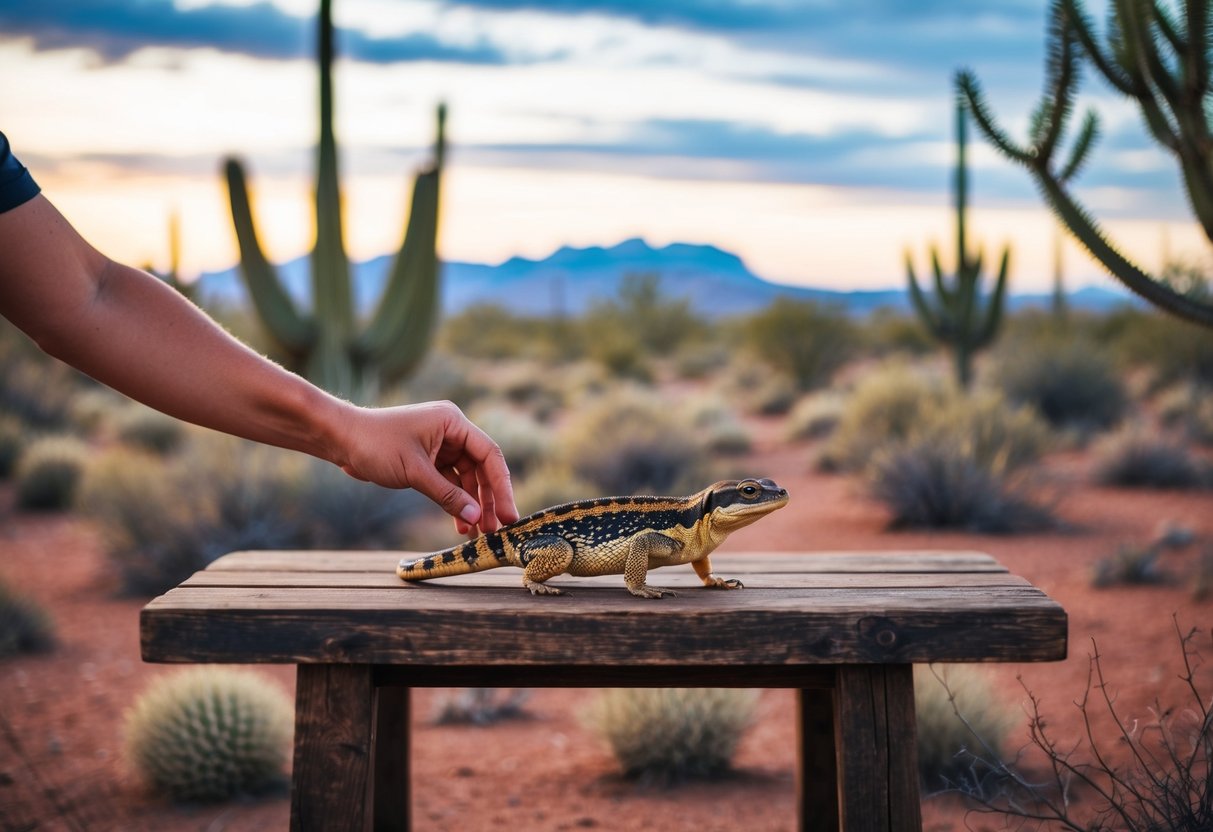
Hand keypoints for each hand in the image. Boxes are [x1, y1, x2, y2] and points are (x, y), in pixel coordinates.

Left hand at [333, 400, 518, 534]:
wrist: (341, 439)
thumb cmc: (375, 445)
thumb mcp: (415, 472)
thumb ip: (447, 495)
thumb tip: (477, 517)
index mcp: (453, 423)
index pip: (489, 455)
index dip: (502, 486)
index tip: (509, 514)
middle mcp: (451, 432)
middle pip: (481, 468)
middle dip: (488, 499)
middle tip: (496, 529)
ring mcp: (441, 445)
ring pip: (467, 478)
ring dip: (472, 504)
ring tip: (478, 533)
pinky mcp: (429, 459)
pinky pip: (450, 482)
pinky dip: (454, 501)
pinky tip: (459, 523)